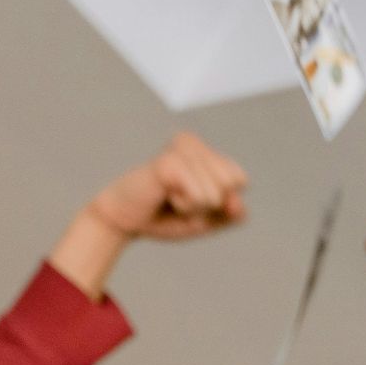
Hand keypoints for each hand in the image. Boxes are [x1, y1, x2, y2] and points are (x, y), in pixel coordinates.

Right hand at [84, 132, 248, 241]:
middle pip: (233, 184)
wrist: (124, 221)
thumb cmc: (164, 217)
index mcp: (203, 149)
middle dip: (209, 204)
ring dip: (194, 208)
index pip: (241, 180)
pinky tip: (164, 196)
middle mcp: (194, 143)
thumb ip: (229, 214)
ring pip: (217, 194)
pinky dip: (185, 207)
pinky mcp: (170, 162)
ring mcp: (181, 150)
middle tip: (179, 201)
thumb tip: (238, 203)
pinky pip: (200, 197)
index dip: (221, 202)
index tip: (191, 199)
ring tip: (169, 198)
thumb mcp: (206, 220)